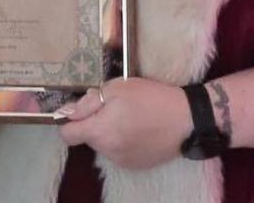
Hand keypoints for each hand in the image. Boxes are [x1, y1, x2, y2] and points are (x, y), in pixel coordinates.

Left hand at [57, 78, 191, 169]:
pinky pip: (119, 152)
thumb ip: (88, 102)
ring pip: (104, 145)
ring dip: (109, 133)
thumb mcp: (117, 88)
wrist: (186, 119)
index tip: (81, 111)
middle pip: (87, 137)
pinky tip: (139, 130)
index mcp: (99, 131)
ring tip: (130, 118)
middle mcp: (107, 151)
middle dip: (95, 123)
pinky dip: (123, 142)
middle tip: (114, 107)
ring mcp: (121, 160)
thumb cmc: (151, 98)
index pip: (67, 134)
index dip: (69, 121)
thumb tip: (68, 112)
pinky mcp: (135, 165)